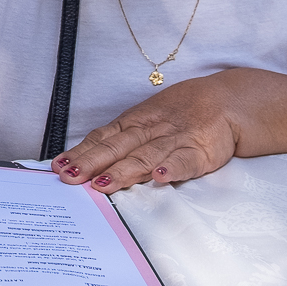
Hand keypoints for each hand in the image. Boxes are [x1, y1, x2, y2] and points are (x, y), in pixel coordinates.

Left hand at [52, 75, 239, 192]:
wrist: (227, 100)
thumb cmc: (180, 113)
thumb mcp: (146, 120)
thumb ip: (121, 141)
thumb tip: (85, 160)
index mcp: (134, 123)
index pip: (102, 139)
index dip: (81, 153)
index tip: (59, 166)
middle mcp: (150, 131)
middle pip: (117, 148)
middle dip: (92, 163)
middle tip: (71, 177)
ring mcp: (175, 140)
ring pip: (145, 156)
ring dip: (124, 171)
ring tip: (104, 184)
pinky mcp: (201, 152)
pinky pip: (185, 161)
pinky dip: (172, 168)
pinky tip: (160, 177)